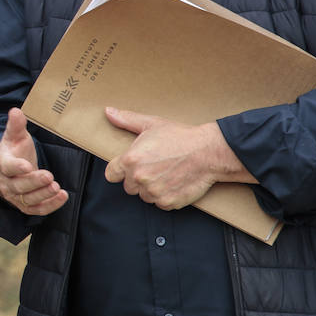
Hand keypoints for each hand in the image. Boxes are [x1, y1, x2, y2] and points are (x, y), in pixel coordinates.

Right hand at [0, 108, 66, 214]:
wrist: (5, 173)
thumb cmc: (12, 152)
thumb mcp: (13, 137)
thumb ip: (16, 125)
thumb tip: (16, 111)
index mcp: (2, 164)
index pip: (7, 167)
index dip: (16, 167)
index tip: (27, 165)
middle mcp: (7, 183)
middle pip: (19, 186)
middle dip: (35, 182)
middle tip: (49, 176)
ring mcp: (16, 197)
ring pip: (28, 200)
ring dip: (43, 194)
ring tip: (57, 187)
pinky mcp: (26, 206)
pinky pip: (37, 209)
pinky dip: (50, 205)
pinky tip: (63, 196)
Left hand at [103, 107, 252, 209]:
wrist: (208, 152)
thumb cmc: (180, 137)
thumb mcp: (151, 124)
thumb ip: (126, 120)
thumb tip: (108, 111)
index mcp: (130, 160)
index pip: (111, 174)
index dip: (120, 171)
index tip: (128, 168)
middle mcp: (139, 178)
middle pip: (129, 187)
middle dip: (138, 179)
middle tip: (154, 167)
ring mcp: (154, 192)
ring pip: (144, 196)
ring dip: (152, 189)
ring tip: (166, 174)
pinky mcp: (168, 202)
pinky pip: (160, 204)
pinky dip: (166, 197)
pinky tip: (174, 183)